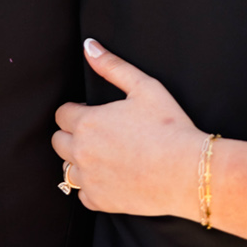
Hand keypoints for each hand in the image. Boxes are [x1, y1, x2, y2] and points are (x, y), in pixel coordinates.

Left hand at [52, 39, 206, 220]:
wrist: (187, 170)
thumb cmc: (169, 126)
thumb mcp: (145, 87)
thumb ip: (113, 66)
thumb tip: (89, 46)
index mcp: (88, 122)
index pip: (62, 113)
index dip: (78, 110)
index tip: (95, 112)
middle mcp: (80, 151)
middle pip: (58, 141)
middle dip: (73, 134)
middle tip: (102, 132)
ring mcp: (88, 179)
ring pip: (67, 168)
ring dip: (81, 160)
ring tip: (109, 154)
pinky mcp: (99, 200)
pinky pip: (82, 194)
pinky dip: (93, 186)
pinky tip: (114, 176)